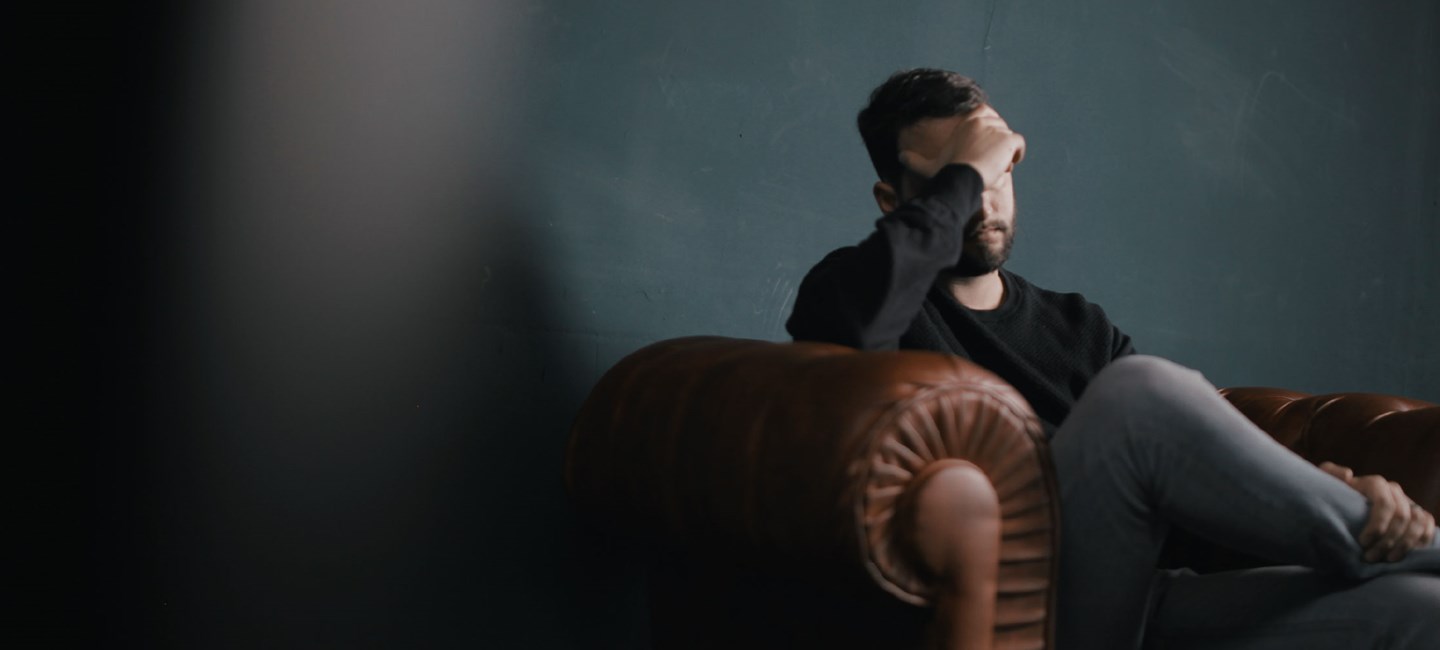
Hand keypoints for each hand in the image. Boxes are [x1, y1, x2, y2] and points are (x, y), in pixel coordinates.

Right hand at [897, 106, 1025, 188]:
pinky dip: (1016, 155)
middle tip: (989, 161)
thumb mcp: (928, 166)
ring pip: (1008, 138)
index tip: (985, 146)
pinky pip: (1019, 145)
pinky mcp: (1008, 139)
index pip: (985, 114)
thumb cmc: (945, 172)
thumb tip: (899, 157)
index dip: (987, 130)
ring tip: (995, 167)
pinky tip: (1007, 165)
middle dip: (997, 142)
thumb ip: (914, 160)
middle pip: (999, 127)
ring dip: (1005, 152)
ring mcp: (997, 129)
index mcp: (967, 121)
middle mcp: (983, 120)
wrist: (961, 178)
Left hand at [1319, 461, 1435, 561]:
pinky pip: (1428, 525)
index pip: (1385, 502)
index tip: (1363, 542)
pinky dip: (1422, 540)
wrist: (1342, 507)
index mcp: (1374, 484)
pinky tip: (1406, 553)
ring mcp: (1407, 502)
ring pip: (1417, 522)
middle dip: (1388, 540)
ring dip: (1405, 544)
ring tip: (1388, 560)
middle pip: (1401, 516)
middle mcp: (1394, 491)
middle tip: (1370, 557)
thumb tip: (1348, 474)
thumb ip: (1330, 474)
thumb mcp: (1325, 484)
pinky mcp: (1417, 514)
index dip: (1377, 524)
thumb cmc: (1333, 497)